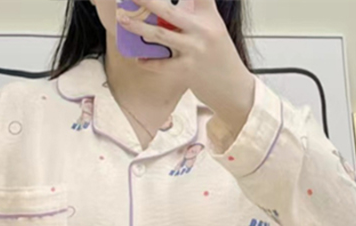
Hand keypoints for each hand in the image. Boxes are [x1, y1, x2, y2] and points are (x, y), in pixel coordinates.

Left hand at [116, 0, 255, 138]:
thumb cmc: (218, 56)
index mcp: (209, 15)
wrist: (233, 87)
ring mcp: (194, 50)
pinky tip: (138, 56)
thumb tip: (163, 9)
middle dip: (147, 0)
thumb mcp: (212, 28)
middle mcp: (203, 30)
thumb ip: (194, 13)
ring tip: (122, 19)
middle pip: (169, 10)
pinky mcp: (187, 71)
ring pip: (160, 35)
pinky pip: (161, 64)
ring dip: (138, 27)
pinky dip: (148, 60)